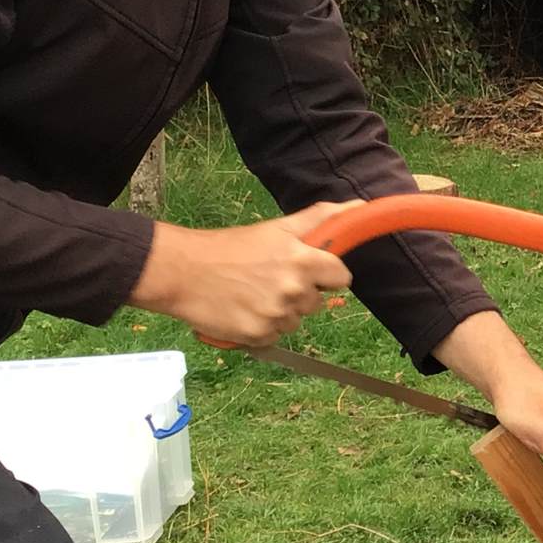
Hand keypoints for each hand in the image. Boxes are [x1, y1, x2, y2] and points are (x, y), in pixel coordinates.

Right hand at [130, 202, 357, 346]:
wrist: (184, 271)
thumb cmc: (231, 247)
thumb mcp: (277, 228)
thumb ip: (321, 219)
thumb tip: (358, 206)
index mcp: (304, 261)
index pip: (341, 277)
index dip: (325, 273)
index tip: (307, 270)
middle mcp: (295, 290)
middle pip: (316, 302)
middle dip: (298, 292)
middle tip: (267, 278)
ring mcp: (277, 315)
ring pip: (295, 320)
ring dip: (279, 311)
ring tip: (251, 294)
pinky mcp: (259, 336)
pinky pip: (274, 336)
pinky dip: (261, 327)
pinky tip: (243, 310)